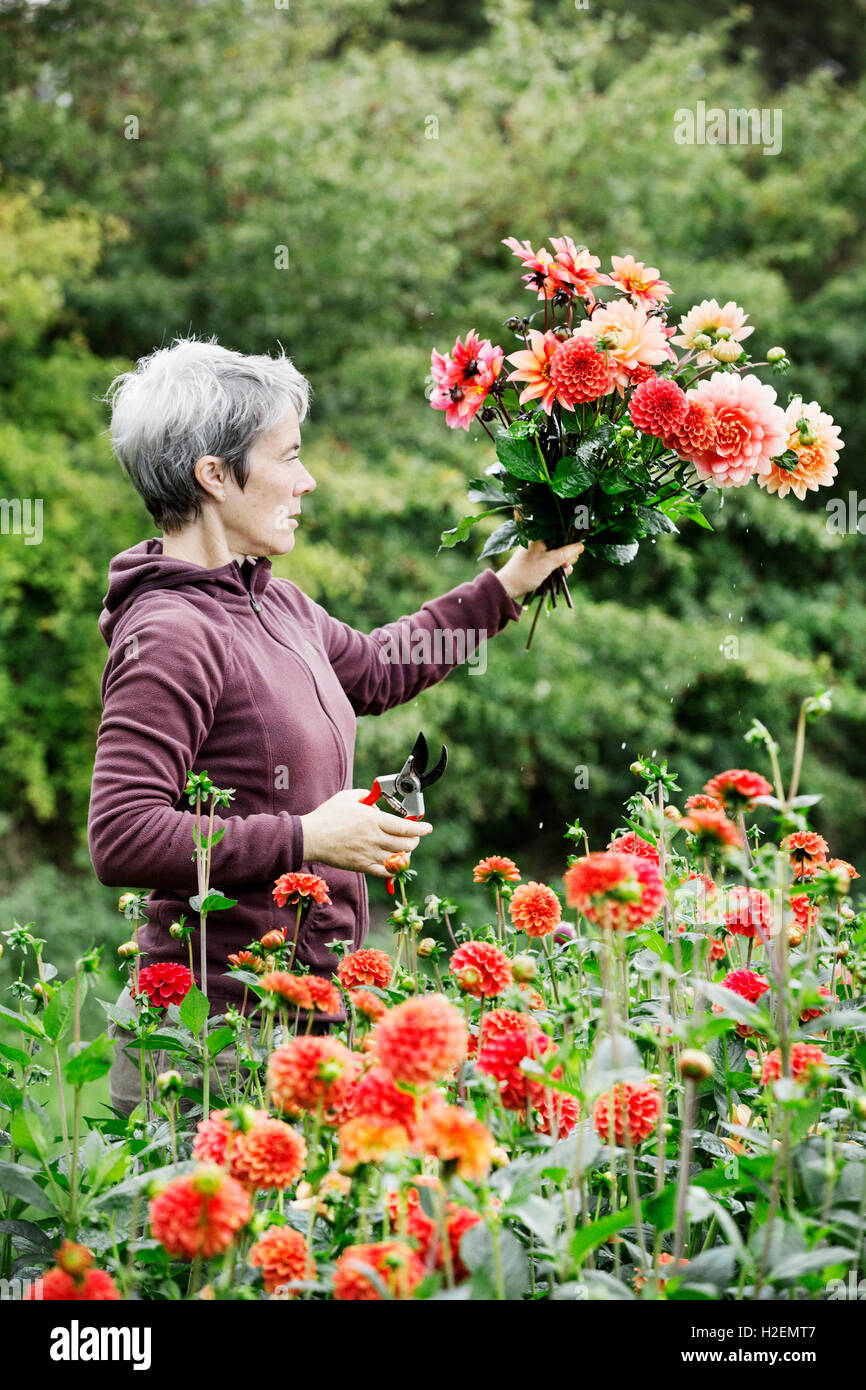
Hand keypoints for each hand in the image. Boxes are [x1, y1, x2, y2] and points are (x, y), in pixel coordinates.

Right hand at [299, 789, 432, 878]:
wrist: (311, 837)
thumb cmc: (328, 815)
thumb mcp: (348, 796)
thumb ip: (366, 797)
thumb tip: (375, 805)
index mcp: (374, 820)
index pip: (406, 827)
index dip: (420, 829)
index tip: (427, 828)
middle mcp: (375, 838)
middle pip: (406, 844)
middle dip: (414, 841)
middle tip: (414, 838)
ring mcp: (369, 854)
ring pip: (397, 859)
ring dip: (405, 854)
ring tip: (403, 849)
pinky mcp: (362, 866)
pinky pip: (385, 871)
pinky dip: (393, 868)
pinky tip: (393, 863)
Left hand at [495, 539, 584, 604]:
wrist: (510, 586)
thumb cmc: (527, 571)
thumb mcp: (549, 562)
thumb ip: (566, 553)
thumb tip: (581, 546)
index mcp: (540, 534)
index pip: (562, 532)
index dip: (571, 541)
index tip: (575, 553)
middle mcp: (541, 540)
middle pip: (563, 543)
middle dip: (569, 554)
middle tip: (566, 564)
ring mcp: (541, 551)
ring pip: (561, 553)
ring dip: (565, 562)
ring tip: (564, 570)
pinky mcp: (541, 560)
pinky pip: (555, 560)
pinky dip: (560, 567)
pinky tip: (563, 573)